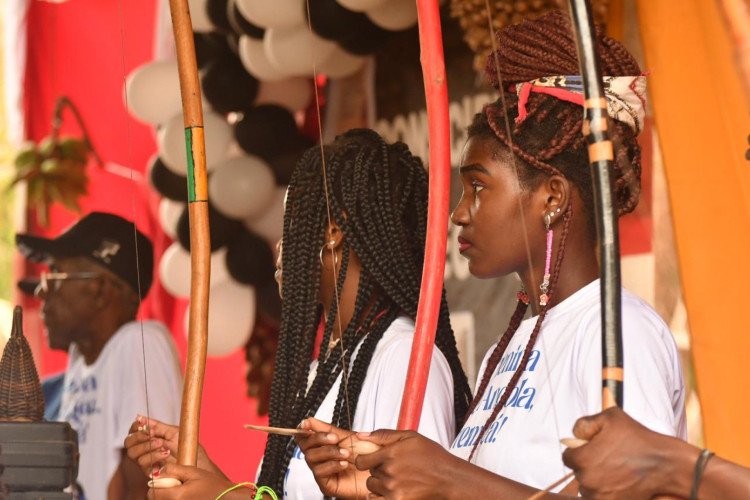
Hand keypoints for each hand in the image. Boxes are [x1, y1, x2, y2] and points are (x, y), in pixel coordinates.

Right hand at [124, 415, 225, 480]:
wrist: (197, 461)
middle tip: (151, 433)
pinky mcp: (149, 472)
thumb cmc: (186, 446)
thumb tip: (140, 416)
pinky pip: (143, 464)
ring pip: (133, 454)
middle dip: (139, 437)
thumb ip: (156, 426)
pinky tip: (165, 453)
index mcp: (148, 438)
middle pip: (128, 443)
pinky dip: (154, 456)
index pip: (132, 431)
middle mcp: (144, 449)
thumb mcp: (172, 432)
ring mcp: (146, 461)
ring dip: (147, 446)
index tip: (143, 423)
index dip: (135, 426)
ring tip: (162, 443)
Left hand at [146, 463, 251, 499]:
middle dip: (160, 491)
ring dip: (166, 496)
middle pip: (154, 499)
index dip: (157, 484)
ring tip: (181, 491)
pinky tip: (184, 496)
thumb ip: (174, 470)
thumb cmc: (212, 485)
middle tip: (176, 485)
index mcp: (177, 496)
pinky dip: (172, 499)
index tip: (168, 480)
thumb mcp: (194, 472)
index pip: (152, 492)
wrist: (225, 498)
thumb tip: (158, 472)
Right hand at [296, 418, 369, 498]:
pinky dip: (331, 465)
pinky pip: (319, 472)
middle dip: (318, 438)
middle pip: (304, 445)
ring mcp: (323, 471)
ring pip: (310, 457)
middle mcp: (322, 457)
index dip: (303, 429)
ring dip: (329, 452)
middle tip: (335, 438)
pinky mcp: (327, 484)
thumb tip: (310, 420)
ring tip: (346, 453)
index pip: (305, 436)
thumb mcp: (348, 436)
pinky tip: (344, 464)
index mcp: (325, 444)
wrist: (380, 471)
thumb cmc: (368, 455)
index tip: (307, 423)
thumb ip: (328, 428)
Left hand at [354, 429, 458, 499]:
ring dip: (380, 483)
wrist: (449, 478)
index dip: (365, 459)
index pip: (361, 461)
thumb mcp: (410, 436)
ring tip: (397, 478)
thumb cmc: (432, 455)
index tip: (374, 459)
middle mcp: (389, 473)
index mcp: (390, 454)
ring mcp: (393, 489)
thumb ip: (383, 435)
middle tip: (395, 467)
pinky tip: (392, 490)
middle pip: (369, 473)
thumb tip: (360, 436)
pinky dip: (381, 496)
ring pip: (372, 487)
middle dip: (378, 470)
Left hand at [562, 407, 697, 498]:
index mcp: (583, 459)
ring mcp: (600, 496)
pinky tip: (620, 481)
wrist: (665, 465)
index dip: (578, 451)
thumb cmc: (638, 439)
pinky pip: (600, 498)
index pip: (567, 458)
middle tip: (608, 458)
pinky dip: (606, 492)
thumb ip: (584, 424)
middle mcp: (588, 481)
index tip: (592, 449)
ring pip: (588, 488)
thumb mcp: (610, 417)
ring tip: (616, 470)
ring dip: (596, 480)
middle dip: (589, 465)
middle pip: (578, 473)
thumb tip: (574, 435)